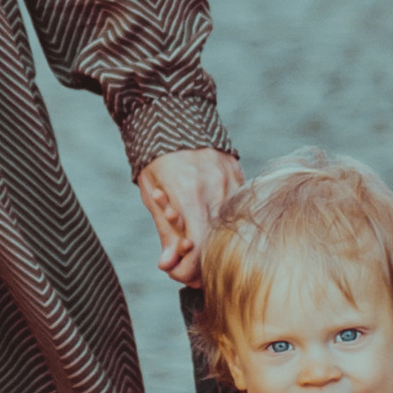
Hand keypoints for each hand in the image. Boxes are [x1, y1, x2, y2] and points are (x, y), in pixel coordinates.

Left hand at [135, 148, 244, 286]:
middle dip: (201, 264)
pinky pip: (237, 211)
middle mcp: (216, 189)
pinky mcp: (240, 178)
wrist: (174, 117)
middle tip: (187, 273)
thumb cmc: (157, 159)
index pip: (197, 247)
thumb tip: (167, 265)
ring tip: (198, 252)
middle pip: (217, 242)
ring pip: (230, 229)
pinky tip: (212, 229)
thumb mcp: (152, 194)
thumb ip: (166, 231)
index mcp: (189, 193)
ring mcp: (232, 182)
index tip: (176, 275)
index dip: (187, 269)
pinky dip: (224, 225)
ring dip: (214, 245)